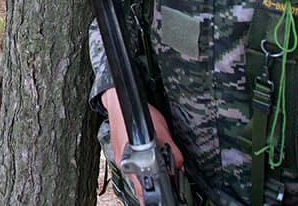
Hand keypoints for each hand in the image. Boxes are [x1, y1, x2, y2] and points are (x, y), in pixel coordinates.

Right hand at [101, 88, 182, 202]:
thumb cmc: (135, 113)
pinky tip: (148, 159)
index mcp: (131, 160)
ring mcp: (120, 158)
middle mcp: (123, 162)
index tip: (164, 195)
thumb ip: (172, 150)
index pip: (143, 188)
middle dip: (154, 184)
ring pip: (136, 175)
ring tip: (158, 169)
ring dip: (148, 175)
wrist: (118, 102)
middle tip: (166, 181)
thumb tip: (179, 166)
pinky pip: (132, 166)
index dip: (154, 194)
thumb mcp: (160, 130)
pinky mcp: (120, 153)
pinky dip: (141, 166)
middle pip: (140, 184)